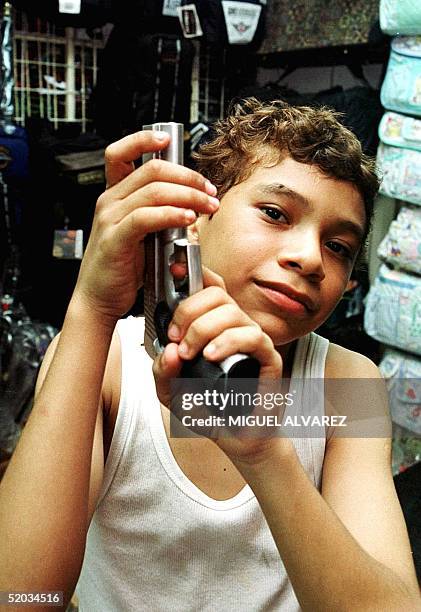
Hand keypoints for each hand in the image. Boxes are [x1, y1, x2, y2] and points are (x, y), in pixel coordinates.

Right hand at [72, 130, 218, 322]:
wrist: (99, 299)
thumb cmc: (123, 268)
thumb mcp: (142, 235)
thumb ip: (160, 215)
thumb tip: (192, 203)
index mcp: (114, 196)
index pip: (120, 153)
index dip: (142, 140)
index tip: (167, 139)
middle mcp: (109, 201)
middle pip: (152, 170)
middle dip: (189, 176)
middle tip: (210, 191)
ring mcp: (110, 219)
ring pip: (154, 190)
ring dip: (189, 195)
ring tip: (208, 206)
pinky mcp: (114, 239)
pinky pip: (146, 217)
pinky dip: (171, 214)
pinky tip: (188, 218)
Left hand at [152, 266, 286, 465]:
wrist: (235, 438)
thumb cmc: (209, 409)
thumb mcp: (172, 392)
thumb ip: (162, 372)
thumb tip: (169, 351)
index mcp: (214, 325)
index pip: (210, 288)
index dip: (194, 274)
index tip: (175, 272)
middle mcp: (235, 327)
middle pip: (216, 295)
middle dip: (188, 311)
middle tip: (176, 338)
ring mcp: (252, 341)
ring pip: (232, 312)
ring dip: (203, 328)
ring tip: (190, 353)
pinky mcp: (268, 358)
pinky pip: (252, 337)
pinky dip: (228, 341)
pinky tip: (211, 355)